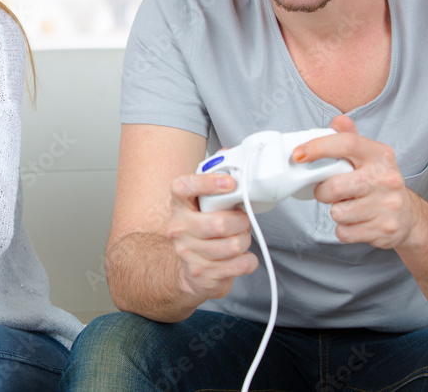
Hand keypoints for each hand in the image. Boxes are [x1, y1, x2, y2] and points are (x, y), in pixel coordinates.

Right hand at [166, 171, 258, 301]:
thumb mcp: (206, 205)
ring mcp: (188, 253)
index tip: (230, 183)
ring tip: (239, 239)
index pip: (184, 187)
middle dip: (241, 222)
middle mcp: (179, 228)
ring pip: (233, 245)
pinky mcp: (202, 274)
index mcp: (180, 205)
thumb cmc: (204, 231)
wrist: (192, 271)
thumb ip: (218, 180)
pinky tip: (240, 258)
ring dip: (245, 241)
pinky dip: (248, 260)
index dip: (207, 182)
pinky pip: (240, 264)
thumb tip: (230, 152)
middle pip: (219, 223)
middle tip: (242, 221)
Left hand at [305, 115, 420, 248]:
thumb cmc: (379, 183)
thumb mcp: (370, 156)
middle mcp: (387, 178)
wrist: (408, 217)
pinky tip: (356, 221)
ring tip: (348, 205)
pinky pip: (345, 232)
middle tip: (327, 190)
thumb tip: (338, 121)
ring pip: (338, 212)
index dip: (318, 147)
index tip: (298, 155)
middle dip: (322, 192)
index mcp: (380, 155)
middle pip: (334, 186)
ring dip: (335, 211)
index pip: (346, 143)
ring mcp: (388, 205)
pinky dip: (344, 229)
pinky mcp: (384, 229)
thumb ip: (350, 138)